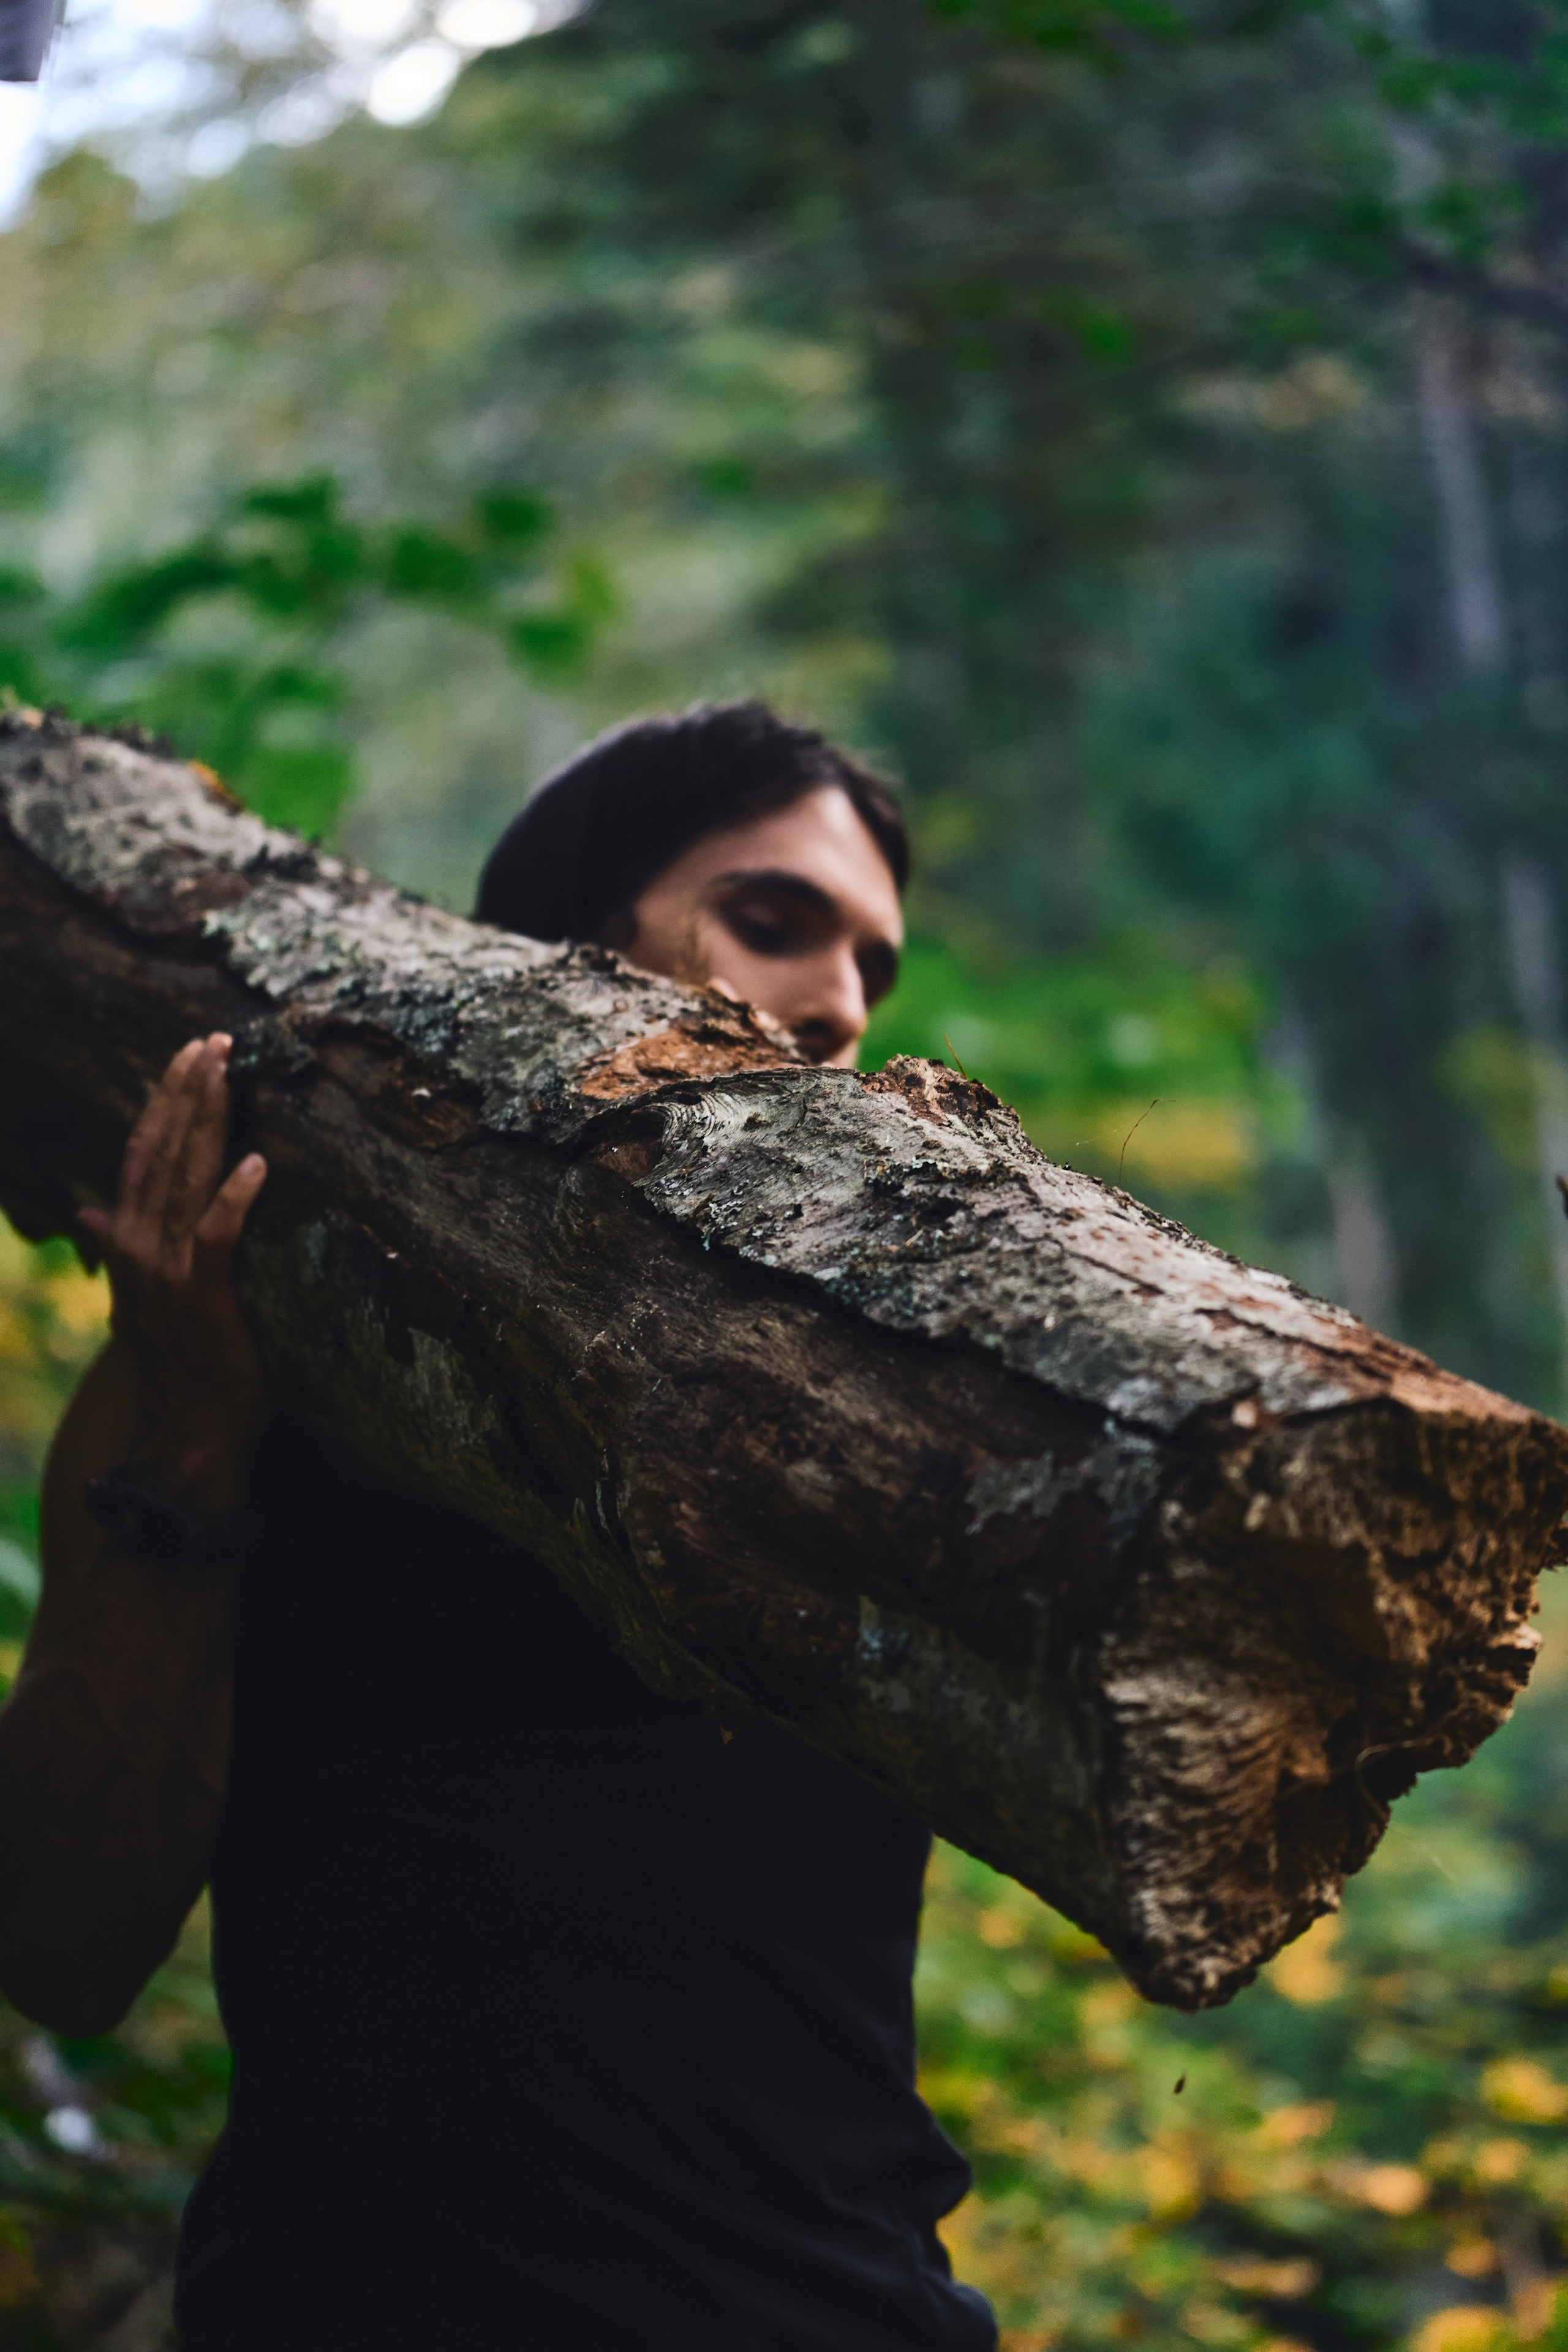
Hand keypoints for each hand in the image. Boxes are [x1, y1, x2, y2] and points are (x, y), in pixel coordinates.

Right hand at [78, 1035, 270, 1511]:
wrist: (188, 1435)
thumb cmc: (180, 1361)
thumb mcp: (143, 1296)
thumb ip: (118, 1246)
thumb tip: (92, 1214)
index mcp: (129, 1240)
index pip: (141, 1152)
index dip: (164, 1100)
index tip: (189, 1052)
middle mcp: (141, 1247)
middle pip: (161, 1151)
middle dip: (187, 1091)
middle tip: (215, 1040)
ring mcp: (169, 1273)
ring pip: (186, 1180)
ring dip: (208, 1122)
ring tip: (228, 1072)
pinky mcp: (204, 1300)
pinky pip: (217, 1238)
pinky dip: (234, 1199)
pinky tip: (257, 1162)